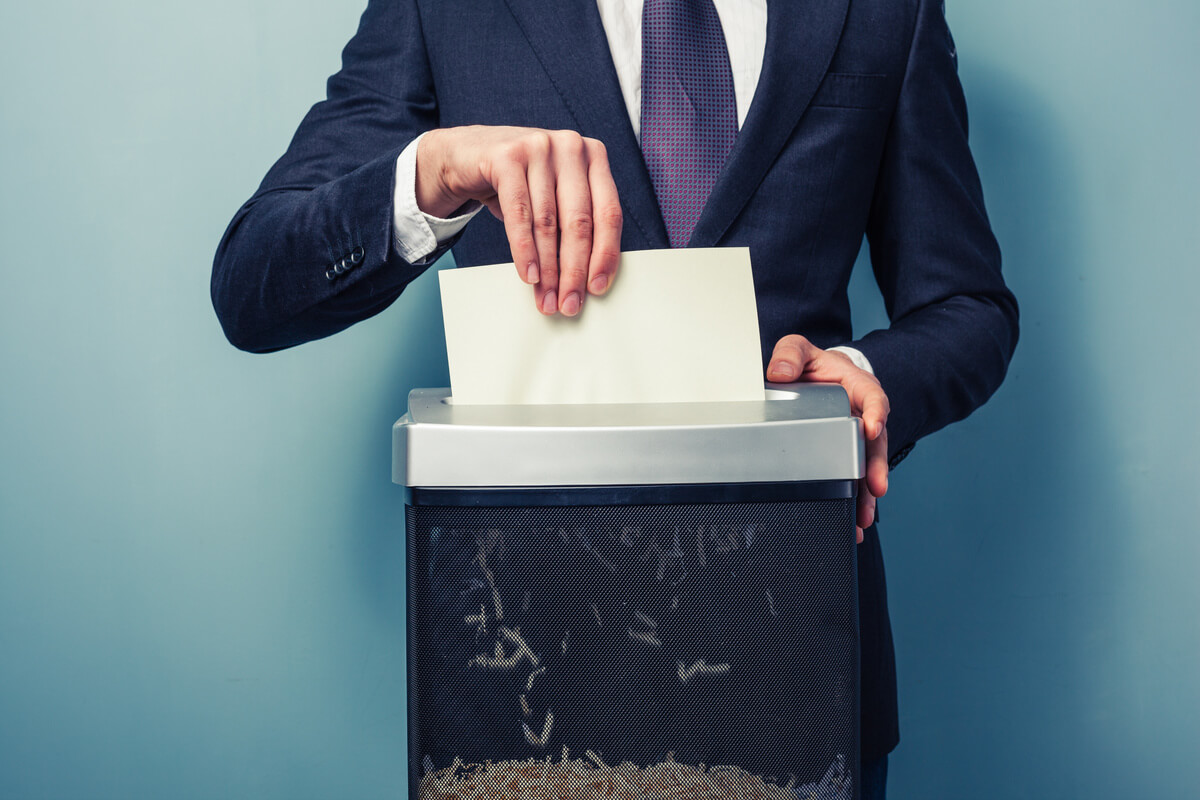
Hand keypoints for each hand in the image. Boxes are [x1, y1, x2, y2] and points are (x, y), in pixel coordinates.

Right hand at [416, 125, 622, 316]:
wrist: (467, 155)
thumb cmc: (520, 182)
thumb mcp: (554, 196)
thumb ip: (573, 224)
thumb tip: (584, 280)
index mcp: (594, 156)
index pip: (608, 214)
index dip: (605, 256)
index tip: (597, 288)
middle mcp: (571, 146)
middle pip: (578, 222)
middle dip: (574, 271)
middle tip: (569, 302)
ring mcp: (539, 147)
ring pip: (547, 222)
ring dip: (548, 268)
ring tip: (545, 297)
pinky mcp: (507, 156)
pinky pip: (519, 214)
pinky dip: (524, 250)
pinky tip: (529, 274)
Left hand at [766, 335, 888, 543]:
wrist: (815, 377)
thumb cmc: (811, 365)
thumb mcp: (799, 350)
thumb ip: (790, 354)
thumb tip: (780, 371)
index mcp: (857, 387)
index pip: (873, 398)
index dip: (875, 413)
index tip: (872, 427)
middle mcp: (862, 415)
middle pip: (875, 442)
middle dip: (876, 467)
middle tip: (876, 487)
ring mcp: (856, 438)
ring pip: (867, 466)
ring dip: (867, 493)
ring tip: (864, 516)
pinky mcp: (846, 454)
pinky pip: (852, 477)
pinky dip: (854, 499)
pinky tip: (853, 521)